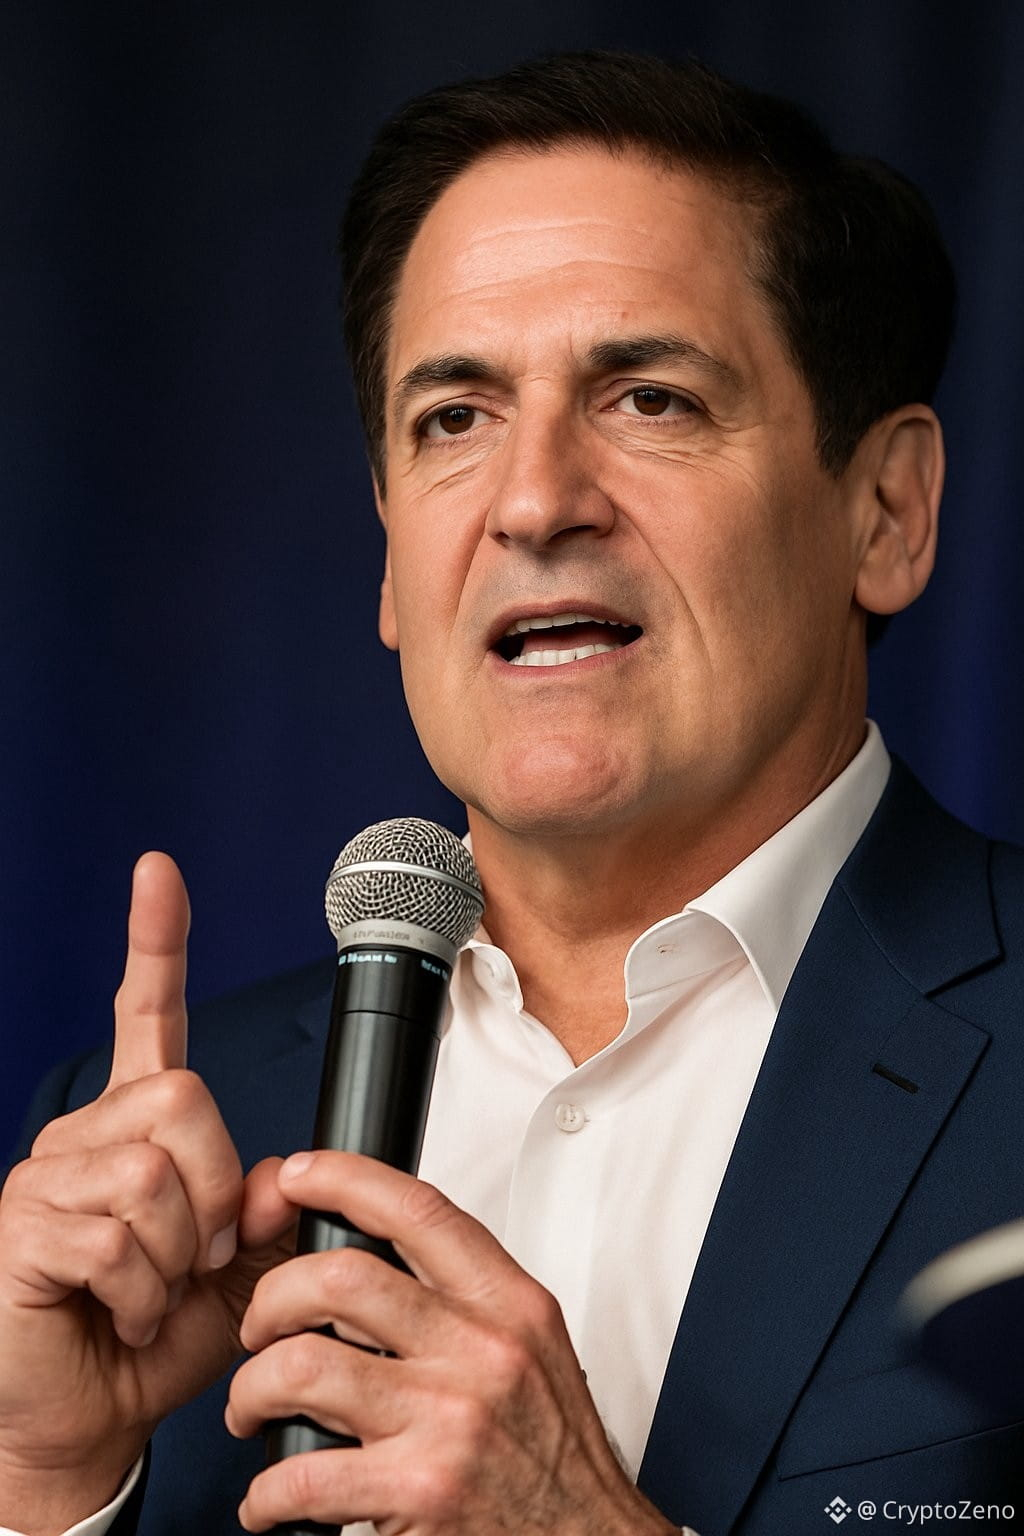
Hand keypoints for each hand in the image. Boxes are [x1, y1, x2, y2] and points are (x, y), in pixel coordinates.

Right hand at [0, 853, 296, 1535]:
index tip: (159, 874)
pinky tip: (120, 1310)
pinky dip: (141, 1291)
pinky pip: (116, 1237)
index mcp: (138, 1127)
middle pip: (184, 1098)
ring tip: (152, 1288)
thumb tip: (279, 1171)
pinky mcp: (21, 1228)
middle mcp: (88, 1135)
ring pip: (155, 1173)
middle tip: (197, 1254)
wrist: (90, 1419)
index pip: (148, 1015)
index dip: (155, 943)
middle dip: (216, 1190)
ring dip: (178, 1253)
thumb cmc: (155, 1339)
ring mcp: (47, 1176)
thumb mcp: (241, 1272)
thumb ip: (267, 1212)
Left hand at [227, 1151, 678, 1535]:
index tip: (303, 1175)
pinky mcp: (417, 1492)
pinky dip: (265, 1493)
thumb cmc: (552, 1453)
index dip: (346, 1178)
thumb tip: (374, 1260)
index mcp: (506, 1303)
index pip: (418, 1209)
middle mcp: (479, 1349)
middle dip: (272, 1298)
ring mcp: (447, 1419)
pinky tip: (271, 1498)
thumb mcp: (530, 1347)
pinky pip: (301, 1476)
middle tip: (259, 1329)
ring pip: (303, 1367)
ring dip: (252, 1390)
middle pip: (340, 1277)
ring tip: (252, 1407)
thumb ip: (465, 1299)